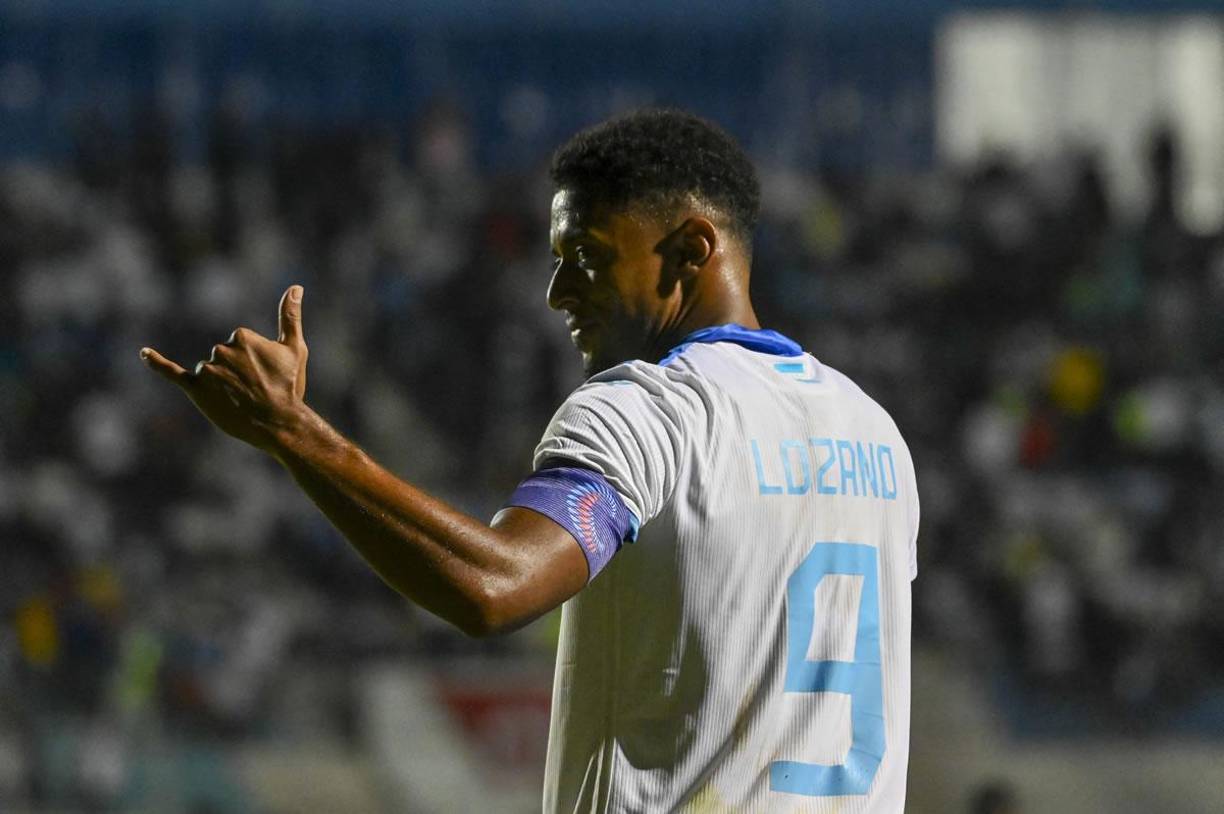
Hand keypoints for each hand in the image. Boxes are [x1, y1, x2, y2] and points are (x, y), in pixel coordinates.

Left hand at [141, 285, 309, 451]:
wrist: (278, 423)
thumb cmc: (289, 386)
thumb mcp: (295, 349)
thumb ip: (291, 316)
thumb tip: (296, 287)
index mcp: (241, 335)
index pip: (241, 344)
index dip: (256, 362)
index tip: (267, 375)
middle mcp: (220, 349)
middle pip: (224, 356)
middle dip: (239, 372)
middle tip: (256, 390)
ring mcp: (207, 370)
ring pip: (211, 371)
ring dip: (224, 384)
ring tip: (243, 400)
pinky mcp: (197, 390)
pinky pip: (172, 373)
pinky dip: (157, 363)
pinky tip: (144, 353)